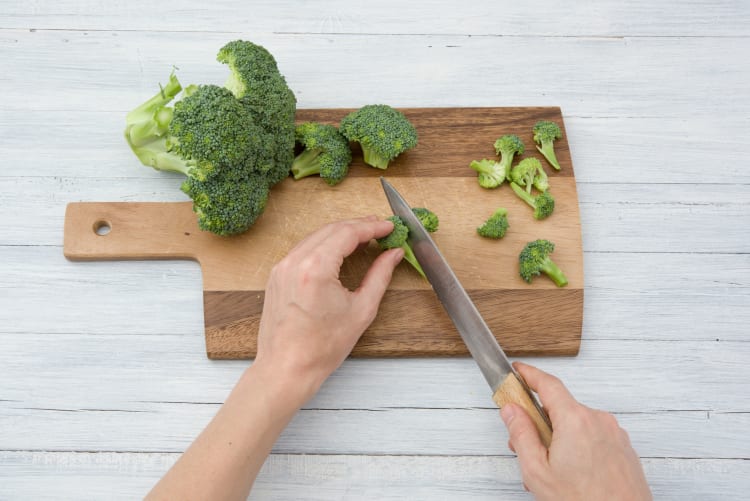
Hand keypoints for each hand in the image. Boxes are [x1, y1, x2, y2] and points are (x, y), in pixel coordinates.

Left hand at [254, 216, 403, 401]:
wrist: (287, 368)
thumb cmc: (322, 347)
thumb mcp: (362, 310)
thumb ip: (380, 276)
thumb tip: (392, 254)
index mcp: (316, 268)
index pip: (348, 233)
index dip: (372, 227)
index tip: (388, 227)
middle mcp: (295, 262)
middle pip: (331, 229)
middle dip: (358, 226)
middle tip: (380, 229)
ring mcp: (282, 267)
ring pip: (316, 236)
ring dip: (341, 233)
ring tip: (364, 237)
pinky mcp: (277, 275)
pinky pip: (303, 249)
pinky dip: (324, 244)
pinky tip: (339, 250)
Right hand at [500, 362, 651, 500]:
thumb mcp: (537, 471)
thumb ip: (521, 435)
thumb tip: (512, 410)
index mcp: (575, 420)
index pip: (547, 384)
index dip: (528, 374)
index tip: (517, 370)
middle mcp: (598, 420)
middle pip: (560, 408)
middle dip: (539, 422)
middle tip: (523, 445)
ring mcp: (614, 434)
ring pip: (576, 425)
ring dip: (559, 439)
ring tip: (551, 471)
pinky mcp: (623, 448)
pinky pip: (593, 437)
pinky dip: (578, 448)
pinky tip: (571, 474)